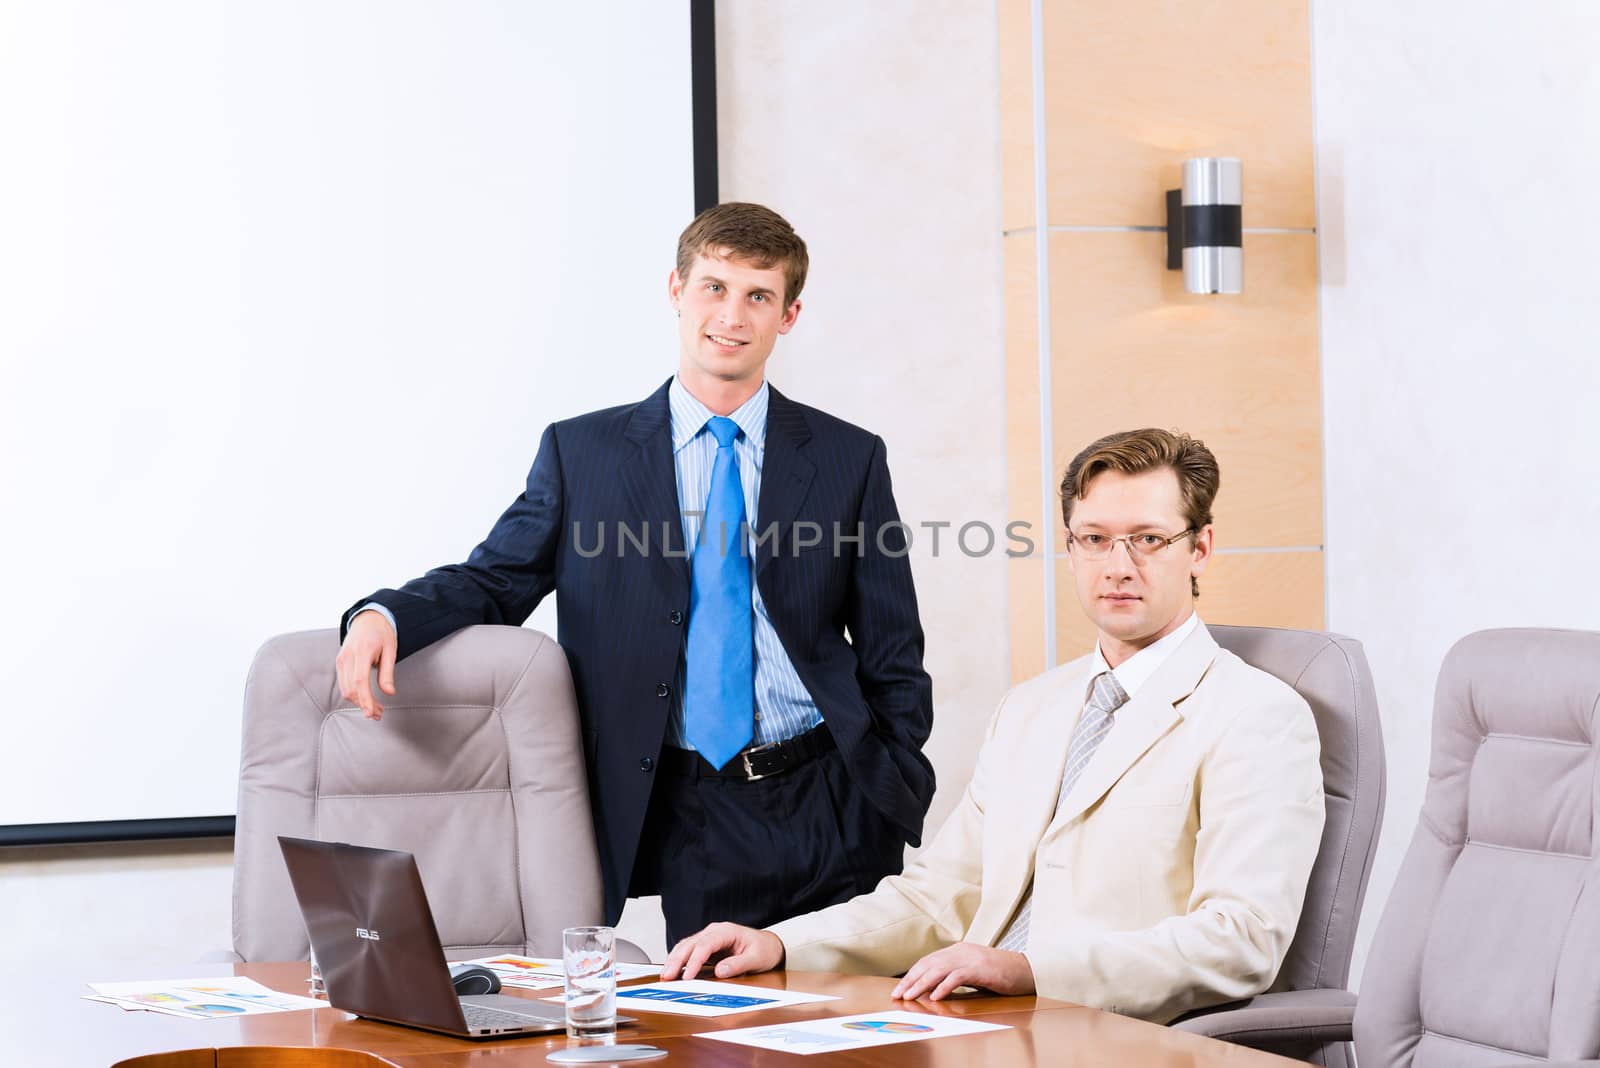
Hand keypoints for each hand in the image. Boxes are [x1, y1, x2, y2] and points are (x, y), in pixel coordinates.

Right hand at [335, 611, 397, 719]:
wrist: (367, 618)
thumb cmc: (381, 632)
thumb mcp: (391, 649)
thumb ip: (388, 672)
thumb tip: (389, 693)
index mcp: (362, 651)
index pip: (360, 681)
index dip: (365, 699)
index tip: (372, 712)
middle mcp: (347, 656)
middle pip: (351, 688)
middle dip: (364, 705)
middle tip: (379, 714)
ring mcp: (341, 659)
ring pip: (345, 689)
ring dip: (358, 702)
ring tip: (375, 709)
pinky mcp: (339, 663)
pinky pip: (343, 683)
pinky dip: (353, 694)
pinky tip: (365, 699)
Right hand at [659, 922, 784, 980]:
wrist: (768, 946)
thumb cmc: (763, 950)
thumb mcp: (757, 958)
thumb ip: (739, 964)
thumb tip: (720, 971)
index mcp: (726, 931)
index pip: (705, 945)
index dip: (694, 961)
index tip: (687, 976)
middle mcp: (714, 932)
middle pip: (690, 944)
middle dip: (677, 960)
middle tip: (667, 976)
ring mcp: (708, 939)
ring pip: (685, 946)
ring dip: (674, 960)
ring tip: (665, 976)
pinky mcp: (706, 948)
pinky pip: (688, 952)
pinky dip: (678, 961)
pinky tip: (672, 971)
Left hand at [890, 943, 1034, 1001]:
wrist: (1027, 970)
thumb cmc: (1001, 974)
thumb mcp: (973, 971)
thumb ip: (955, 974)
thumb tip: (933, 988)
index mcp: (958, 950)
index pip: (928, 961)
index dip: (912, 974)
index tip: (900, 988)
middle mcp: (961, 951)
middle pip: (929, 964)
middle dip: (910, 980)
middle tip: (898, 994)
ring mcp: (971, 958)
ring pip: (938, 970)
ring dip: (921, 984)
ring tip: (909, 996)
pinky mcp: (981, 969)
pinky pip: (958, 977)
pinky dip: (944, 987)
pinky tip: (935, 996)